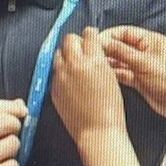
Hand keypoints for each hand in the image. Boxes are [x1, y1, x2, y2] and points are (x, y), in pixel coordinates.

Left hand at [52, 27, 125, 142]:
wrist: (98, 132)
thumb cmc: (110, 110)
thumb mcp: (111, 77)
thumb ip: (100, 61)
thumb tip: (93, 52)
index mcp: (94, 60)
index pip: (88, 34)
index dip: (90, 35)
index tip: (91, 37)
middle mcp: (75, 65)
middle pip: (69, 40)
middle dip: (76, 42)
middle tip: (81, 49)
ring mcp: (62, 77)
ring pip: (58, 54)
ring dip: (66, 55)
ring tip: (74, 65)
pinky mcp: (54, 89)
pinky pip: (55, 73)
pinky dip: (62, 72)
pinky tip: (71, 81)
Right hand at [99, 26, 165, 122]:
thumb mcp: (143, 62)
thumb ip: (121, 51)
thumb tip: (103, 41)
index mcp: (151, 41)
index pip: (125, 32)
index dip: (109, 35)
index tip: (94, 41)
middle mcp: (146, 51)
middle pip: (121, 46)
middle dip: (107, 49)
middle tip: (91, 55)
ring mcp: (142, 66)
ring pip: (121, 61)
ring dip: (109, 63)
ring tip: (94, 67)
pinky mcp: (140, 80)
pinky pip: (123, 74)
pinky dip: (114, 74)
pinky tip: (103, 76)